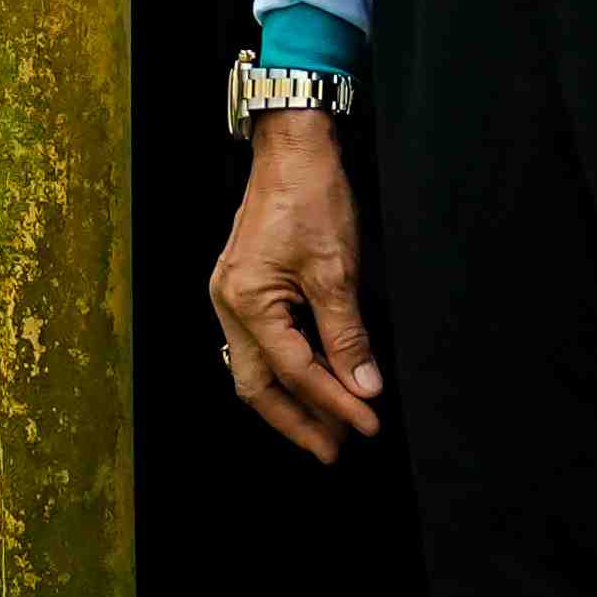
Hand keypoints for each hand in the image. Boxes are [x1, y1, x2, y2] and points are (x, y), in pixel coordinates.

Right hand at [211, 109, 382, 461]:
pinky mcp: (243, 286)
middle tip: (336, 449)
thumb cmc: (310, 195)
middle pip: (258, 385)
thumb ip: (347, 336)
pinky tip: (311, 381)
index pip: (296, 371)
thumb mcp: (336, 270)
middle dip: (299, 422)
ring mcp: (231, 294)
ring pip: (255, 368)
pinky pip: (260, 344)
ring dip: (292, 400)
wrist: (292, 147)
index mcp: (247, 300)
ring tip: (330, 425)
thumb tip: (363, 386)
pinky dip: (287, 370)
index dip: (334, 404)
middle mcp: (228, 302)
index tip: (368, 424)